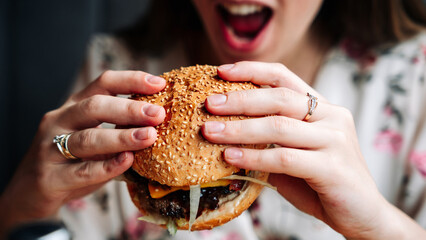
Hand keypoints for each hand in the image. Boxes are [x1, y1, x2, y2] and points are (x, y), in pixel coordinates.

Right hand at [0, 70, 165, 233]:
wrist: (31, 192)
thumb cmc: (72, 161)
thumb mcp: (93, 138)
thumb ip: (118, 128)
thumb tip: (159, 123)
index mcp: (74, 106)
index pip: (103, 83)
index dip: (131, 80)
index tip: (160, 84)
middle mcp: (60, 121)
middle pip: (94, 107)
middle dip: (129, 109)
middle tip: (158, 114)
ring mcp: (51, 148)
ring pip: (88, 138)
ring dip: (121, 137)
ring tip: (149, 137)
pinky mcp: (50, 177)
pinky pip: (81, 171)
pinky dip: (107, 166)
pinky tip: (127, 161)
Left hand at [202, 61, 425, 238]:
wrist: (362, 215)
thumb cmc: (322, 183)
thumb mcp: (295, 154)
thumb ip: (271, 140)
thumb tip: (226, 130)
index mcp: (323, 108)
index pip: (285, 77)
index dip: (252, 71)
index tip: (222, 72)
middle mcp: (332, 117)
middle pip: (279, 98)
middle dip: (239, 99)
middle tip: (209, 104)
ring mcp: (335, 140)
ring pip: (279, 126)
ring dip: (239, 129)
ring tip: (210, 132)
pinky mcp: (333, 167)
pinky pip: (284, 157)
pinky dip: (253, 157)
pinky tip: (230, 158)